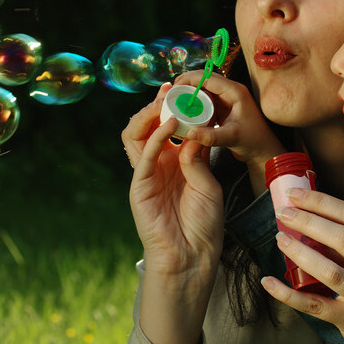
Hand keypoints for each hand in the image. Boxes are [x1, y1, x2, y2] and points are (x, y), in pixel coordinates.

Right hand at [122, 84, 225, 343]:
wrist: (192, 256)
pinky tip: (168, 125)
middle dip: (158, 104)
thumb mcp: (207, 183)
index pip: (169, 126)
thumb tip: (193, 129)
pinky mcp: (139, 186)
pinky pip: (142, 156)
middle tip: (171, 88)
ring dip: (149, 115)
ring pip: (136, 135)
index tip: (187, 89)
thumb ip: (197, 157)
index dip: (175, 107)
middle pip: (149, 126)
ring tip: (165, 101)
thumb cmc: (204, 223)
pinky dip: (154, 137)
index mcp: (175, 162)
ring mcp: (146, 174)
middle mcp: (158, 164)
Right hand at [174, 71, 285, 191]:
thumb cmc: (253, 142)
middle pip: (204, 79)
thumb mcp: (231, 138)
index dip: (189, 79)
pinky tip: (183, 109)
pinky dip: (194, 101)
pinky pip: (205, 99)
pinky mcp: (223, 106)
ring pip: (203, 88)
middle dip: (186, 83)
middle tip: (170, 92)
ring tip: (173, 99)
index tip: (174, 87)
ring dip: (189, 91)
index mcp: (235, 91)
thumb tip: (189, 132)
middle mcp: (231, 91)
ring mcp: (227, 98)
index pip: (208, 77)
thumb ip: (210, 136)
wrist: (263, 151)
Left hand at [260, 188, 343, 343]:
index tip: (295, 195)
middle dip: (308, 221)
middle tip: (283, 214)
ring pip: (330, 271)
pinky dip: (287, 294)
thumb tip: (305, 210)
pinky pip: (315, 305)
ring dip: (300, 252)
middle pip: (343, 239)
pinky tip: (268, 281)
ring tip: (280, 240)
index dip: (322, 202)